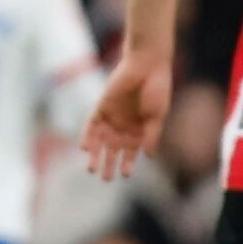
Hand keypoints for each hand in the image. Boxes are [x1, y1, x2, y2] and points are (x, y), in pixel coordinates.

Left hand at [81, 49, 172, 180]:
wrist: (147, 64)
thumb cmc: (157, 88)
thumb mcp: (157, 116)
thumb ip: (151, 135)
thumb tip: (148, 156)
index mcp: (140, 129)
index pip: (131, 151)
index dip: (128, 163)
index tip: (125, 175)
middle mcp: (125, 125)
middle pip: (114, 150)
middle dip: (109, 164)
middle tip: (105, 179)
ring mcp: (112, 116)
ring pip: (101, 140)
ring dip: (96, 154)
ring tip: (92, 169)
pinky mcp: (102, 106)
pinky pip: (92, 124)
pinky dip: (88, 136)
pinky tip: (85, 148)